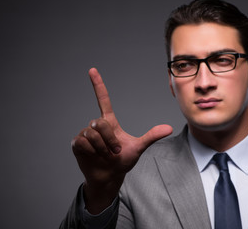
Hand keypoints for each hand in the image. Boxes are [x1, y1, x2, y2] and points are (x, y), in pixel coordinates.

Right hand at [72, 68, 172, 212]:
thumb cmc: (122, 161)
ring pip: (92, 134)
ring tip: (105, 156)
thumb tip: (169, 128)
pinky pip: (83, 142)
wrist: (109, 177)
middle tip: (115, 151)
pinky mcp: (77, 143)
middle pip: (100, 123)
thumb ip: (151, 136)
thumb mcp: (138, 148)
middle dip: (110, 140)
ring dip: (102, 148)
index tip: (92, 70)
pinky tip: (94, 157)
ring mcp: (85, 133)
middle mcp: (97, 125)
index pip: (103, 100)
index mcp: (110, 122)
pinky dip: (92, 152)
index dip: (98, 85)